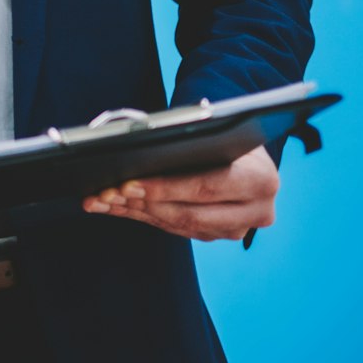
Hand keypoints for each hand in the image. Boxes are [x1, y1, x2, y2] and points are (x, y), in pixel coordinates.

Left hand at [83, 146, 279, 240]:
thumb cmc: (223, 132)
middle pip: (190, 213)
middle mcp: (257, 210)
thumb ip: (189, 141)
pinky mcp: (217, 233)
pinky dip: (141, 215)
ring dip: (135, 211)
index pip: (206, 187)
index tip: (127, 184)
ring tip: (101, 199)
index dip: (164, 188)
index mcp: (261, 180)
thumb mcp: (216, 128)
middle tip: (107, 193)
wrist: (244, 147)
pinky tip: (114, 206)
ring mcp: (238, 227)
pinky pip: (174, 228)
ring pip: (178, 224)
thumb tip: (138, 147)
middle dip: (143, 203)